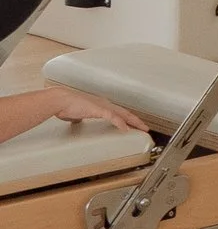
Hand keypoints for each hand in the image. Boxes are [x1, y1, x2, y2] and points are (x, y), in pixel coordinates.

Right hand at [8, 80, 150, 135]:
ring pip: (123, 114)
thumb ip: (80, 117)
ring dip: (133, 122)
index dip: (128, 119)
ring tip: (141, 128)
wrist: (60, 99)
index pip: (118, 113)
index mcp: (100, 105)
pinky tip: (125, 128)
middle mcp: (104, 104)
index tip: (134, 125)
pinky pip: (112, 117)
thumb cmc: (66, 105)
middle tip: (145, 128)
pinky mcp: (98, 109)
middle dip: (136, 121)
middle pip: (125, 113)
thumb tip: (77, 120)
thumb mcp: (76, 114)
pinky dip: (120, 123)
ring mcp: (102, 106)